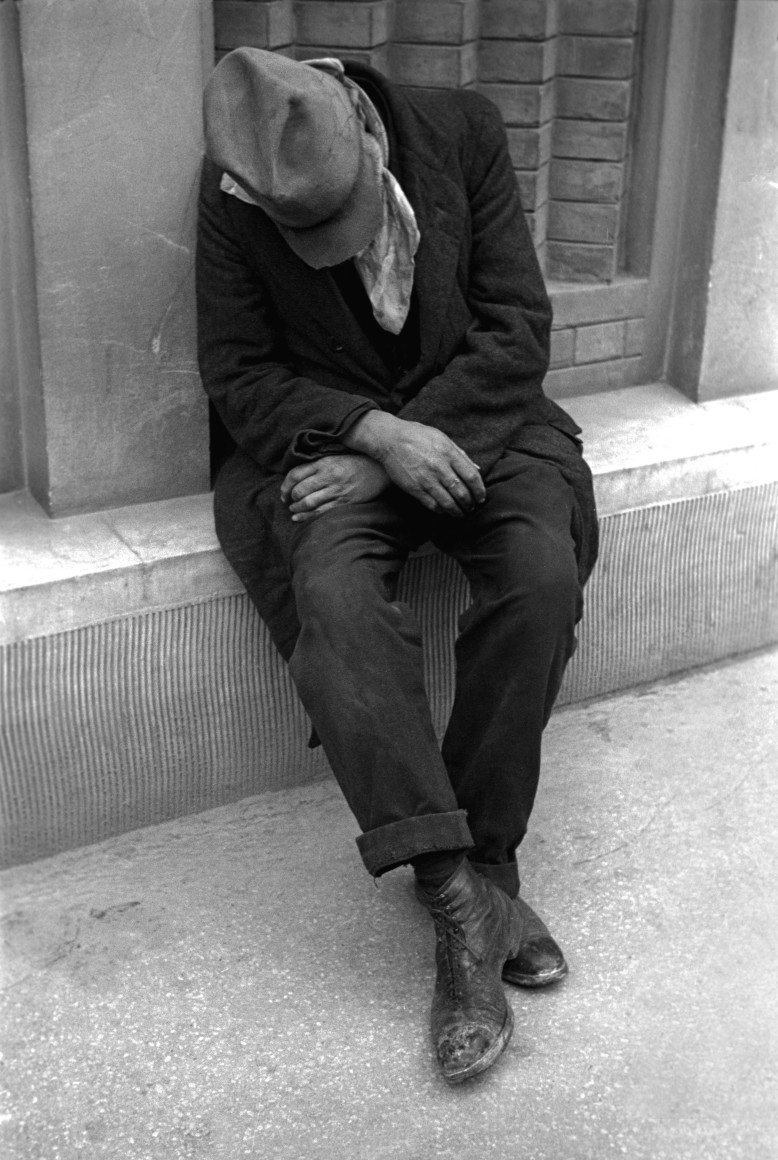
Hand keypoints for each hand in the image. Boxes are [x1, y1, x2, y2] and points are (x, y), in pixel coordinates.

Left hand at [280, 454, 389, 521]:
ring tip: (293, 510)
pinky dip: (306, 516)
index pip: (296, 474)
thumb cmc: (355, 463)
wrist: (379, 470)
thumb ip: (317, 466)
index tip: (283, 492)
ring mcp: (337, 490)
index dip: (285, 485)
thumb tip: (296, 477)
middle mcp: (329, 476)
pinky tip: (299, 518)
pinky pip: (321, 512)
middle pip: (300, 490)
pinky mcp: (344, 502)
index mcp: (324, 463)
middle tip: (288, 502)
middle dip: (290, 498)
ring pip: (309, 502)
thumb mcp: (334, 458)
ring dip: (297, 508)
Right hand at [341, 412, 484, 516]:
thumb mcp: (442, 438)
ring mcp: (426, 479)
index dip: (479, 490)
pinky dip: (441, 511)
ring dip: (457, 511)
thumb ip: (460, 454)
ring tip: (460, 513)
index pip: (472, 476)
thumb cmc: (418, 436)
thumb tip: (477, 469)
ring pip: (448, 503)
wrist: (390, 439)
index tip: (481, 497)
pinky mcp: (414, 488)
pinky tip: (444, 511)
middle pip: (462, 492)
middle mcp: (439, 467)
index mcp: (449, 453)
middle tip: (471, 507)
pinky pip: (432, 505)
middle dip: (469, 503)